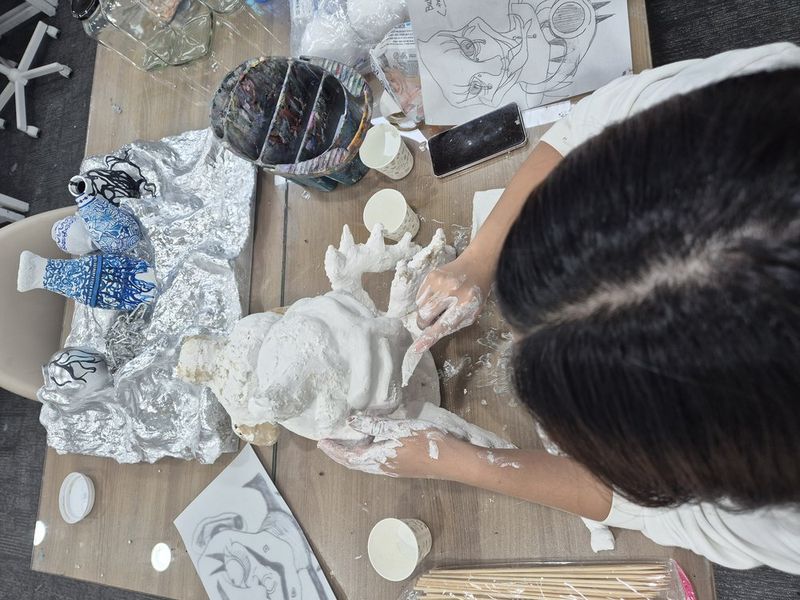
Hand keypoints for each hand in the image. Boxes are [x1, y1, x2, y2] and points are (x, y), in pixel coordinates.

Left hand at [318, 415, 469, 478]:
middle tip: (328, 443)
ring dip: (352, 455)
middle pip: (355, 463)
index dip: (334, 450)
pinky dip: (365, 454)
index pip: (349, 457)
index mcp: (379, 459)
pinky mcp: (402, 467)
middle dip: (340, 454)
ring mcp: (393, 469)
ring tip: (345, 443)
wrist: (452, 461)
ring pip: (365, 464)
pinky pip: (375, 462)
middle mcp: (383, 468)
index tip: (322, 441)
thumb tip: (350, 422)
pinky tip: (370, 445)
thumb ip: (375, 426)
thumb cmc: (426, 442)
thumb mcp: (399, 429)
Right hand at [413, 254, 490, 352]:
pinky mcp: (431, 275)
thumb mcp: (471, 314)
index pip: (442, 325)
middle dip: (424, 323)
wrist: (476, 265)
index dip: (428, 338)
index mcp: (465, 304)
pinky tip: (437, 296)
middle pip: (424, 316)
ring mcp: (439, 281)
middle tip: (433, 320)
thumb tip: (430, 334)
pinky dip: (425, 300)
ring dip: (425, 311)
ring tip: (439, 305)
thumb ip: (452, 325)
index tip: (416, 349)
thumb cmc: (475, 294)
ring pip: (420, 306)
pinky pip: (419, 296)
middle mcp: (451, 292)